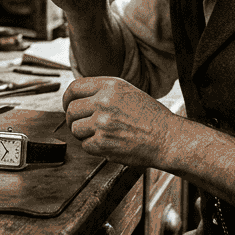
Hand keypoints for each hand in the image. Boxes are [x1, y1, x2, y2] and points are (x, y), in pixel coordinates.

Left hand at [63, 76, 177, 167]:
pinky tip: (108, 144)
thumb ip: (104, 91)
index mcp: (110, 86)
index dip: (67, 98)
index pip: (75, 88)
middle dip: (74, 120)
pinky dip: (93, 147)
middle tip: (83, 125)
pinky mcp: (103, 143)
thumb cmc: (151, 117)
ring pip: (75, 129)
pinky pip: (85, 145)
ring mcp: (102, 123)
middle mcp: (104, 102)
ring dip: (84, 134)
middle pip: (71, 110)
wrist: (167, 138)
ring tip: (101, 135)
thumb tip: (79, 97)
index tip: (68, 105)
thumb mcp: (128, 92)